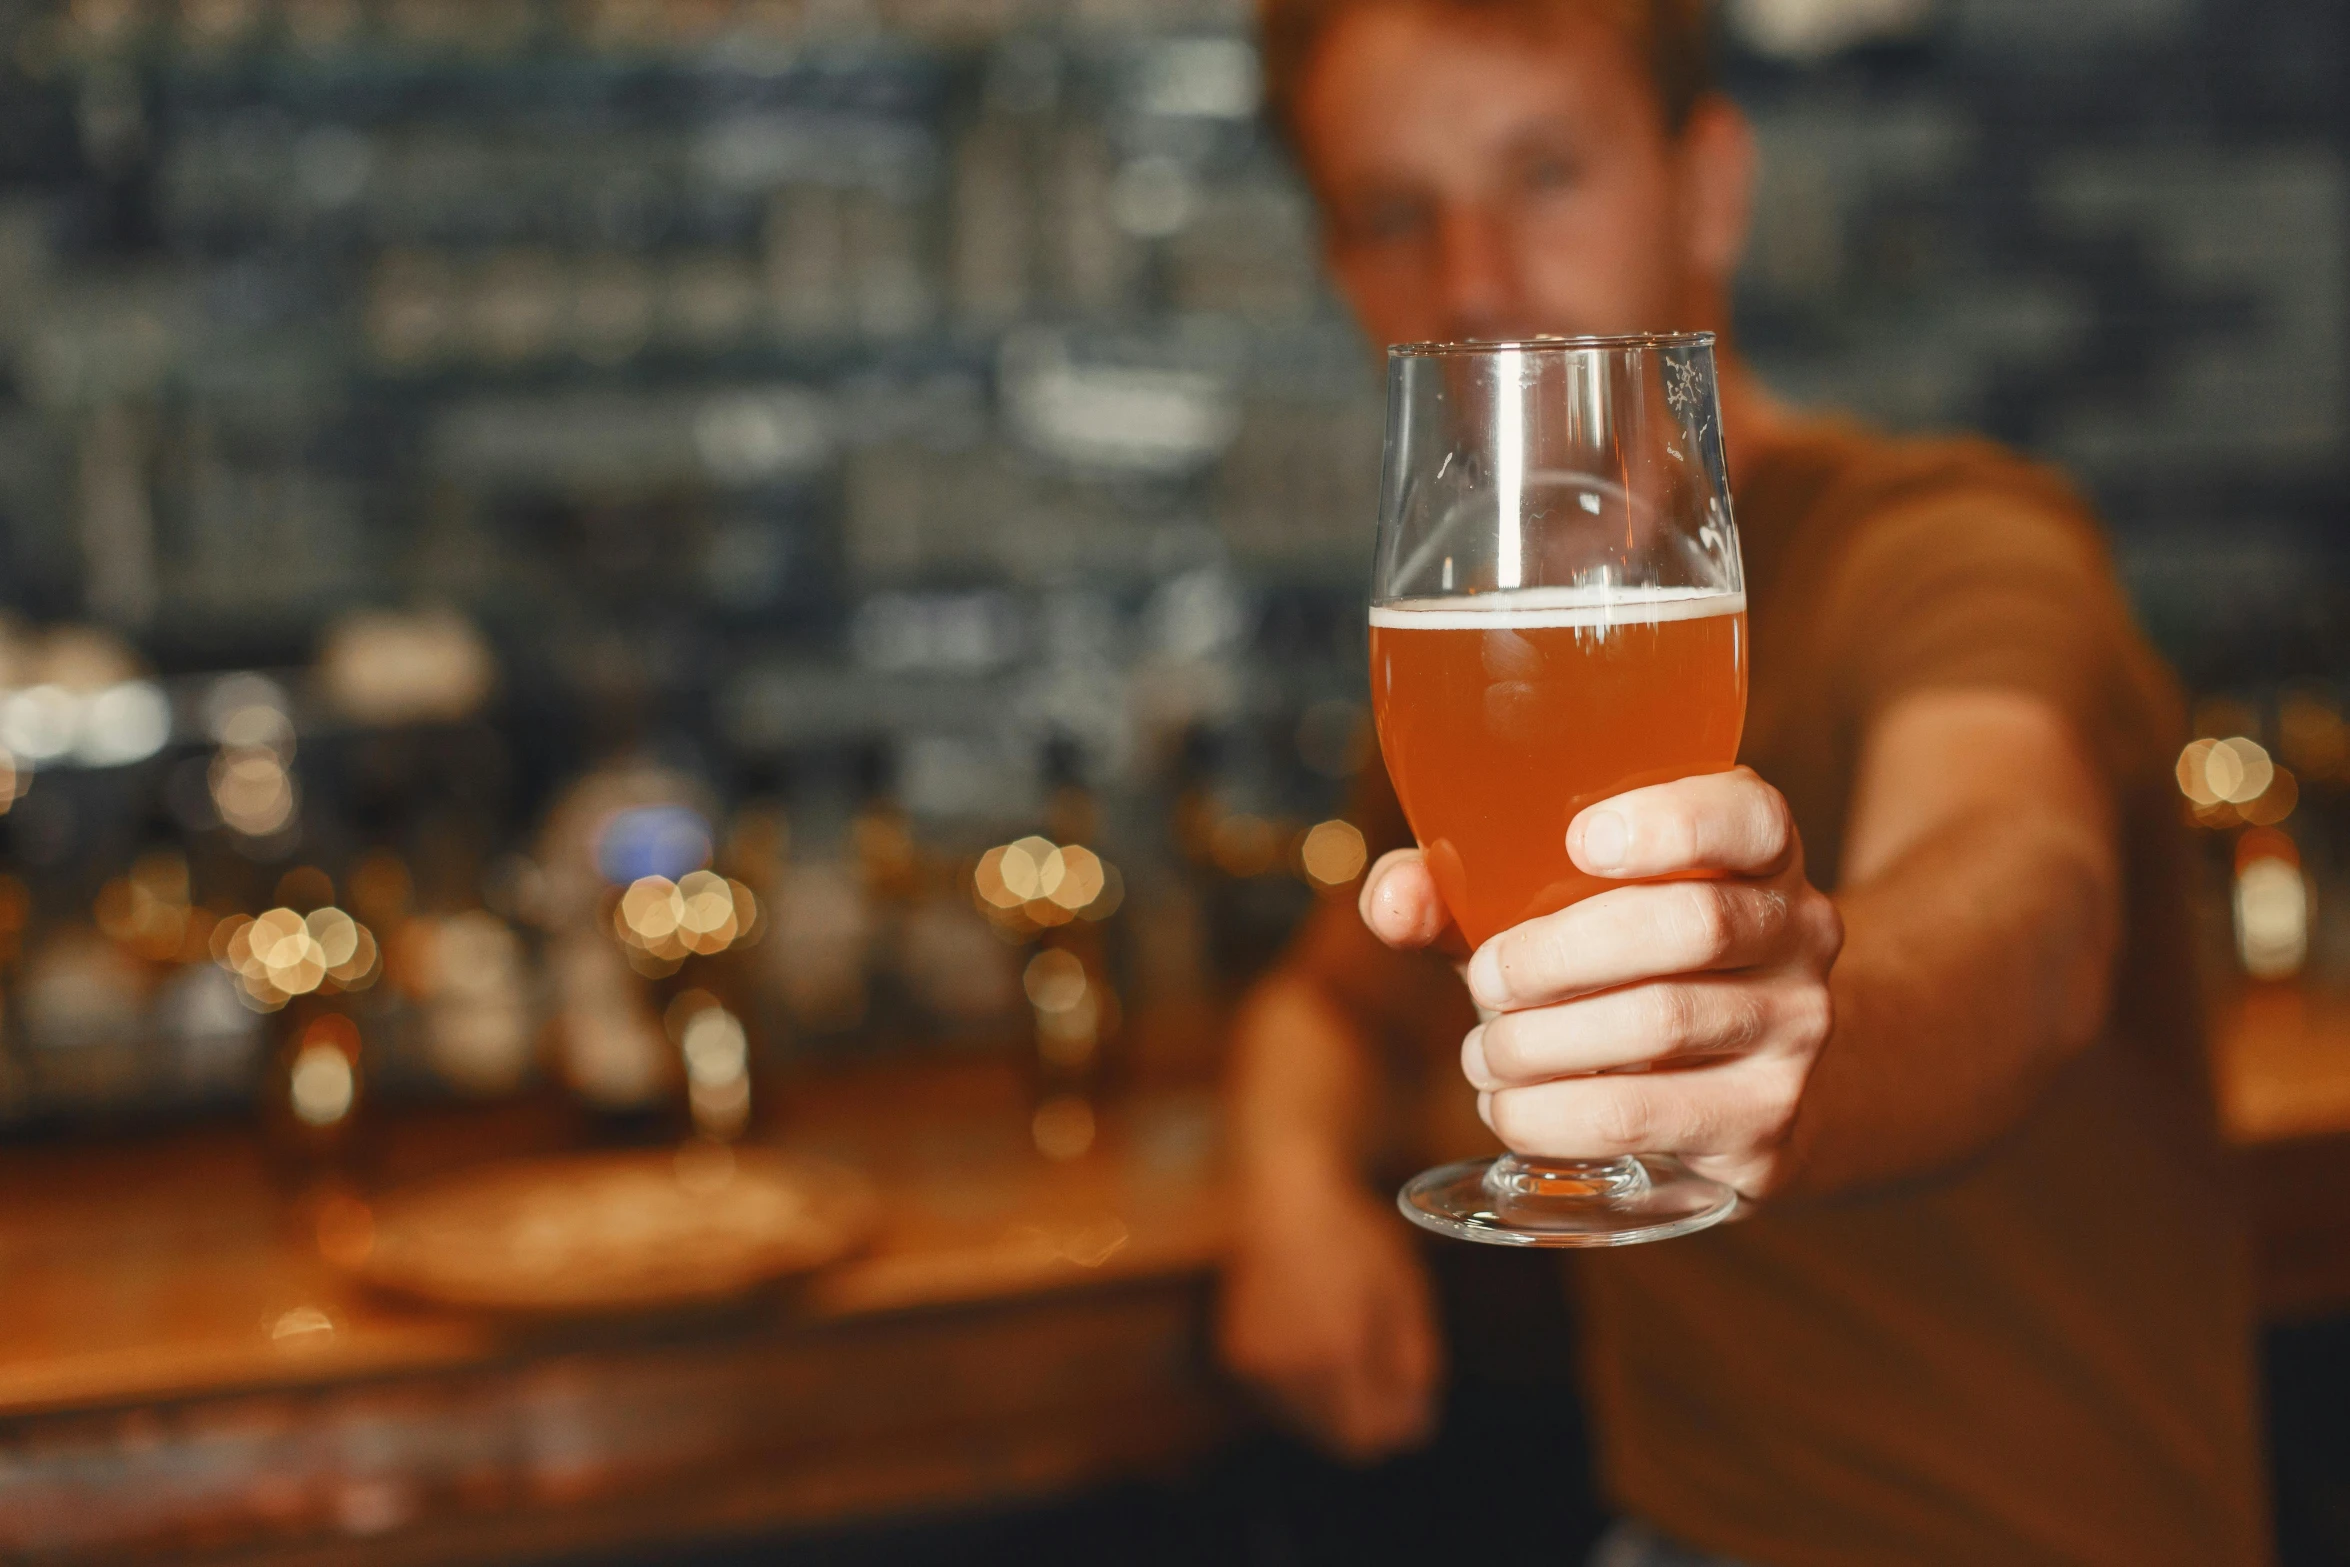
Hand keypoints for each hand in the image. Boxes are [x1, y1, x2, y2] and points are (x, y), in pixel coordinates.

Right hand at [1218, 1156, 1444, 1461]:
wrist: (1281, 1197)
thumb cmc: (1352, 1235)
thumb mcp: (1405, 1289)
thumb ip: (1415, 1361)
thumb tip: (1417, 1417)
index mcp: (1335, 1353)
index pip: (1367, 1435)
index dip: (1397, 1426)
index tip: (1415, 1402)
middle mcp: (1287, 1368)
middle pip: (1336, 1438)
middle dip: (1368, 1419)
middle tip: (1389, 1378)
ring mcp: (1254, 1364)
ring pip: (1305, 1422)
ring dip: (1333, 1405)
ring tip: (1349, 1348)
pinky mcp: (1234, 1354)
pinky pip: (1278, 1398)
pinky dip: (1302, 1385)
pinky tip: (1314, 1339)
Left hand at [1359, 767, 1841, 1196]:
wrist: (1752, 1080)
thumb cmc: (1625, 966)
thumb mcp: (1558, 909)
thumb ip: (1464, 888)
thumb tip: (1393, 901)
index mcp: (1755, 852)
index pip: (1748, 816)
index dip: (1672, 821)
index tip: (1580, 840)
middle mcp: (1797, 933)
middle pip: (1689, 924)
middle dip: (1554, 954)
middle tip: (1485, 984)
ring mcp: (1793, 1033)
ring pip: (1659, 1023)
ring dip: (1538, 1044)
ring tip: (1484, 1055)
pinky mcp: (1763, 1127)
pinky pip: (1642, 1117)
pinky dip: (1551, 1117)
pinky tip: (1513, 1109)